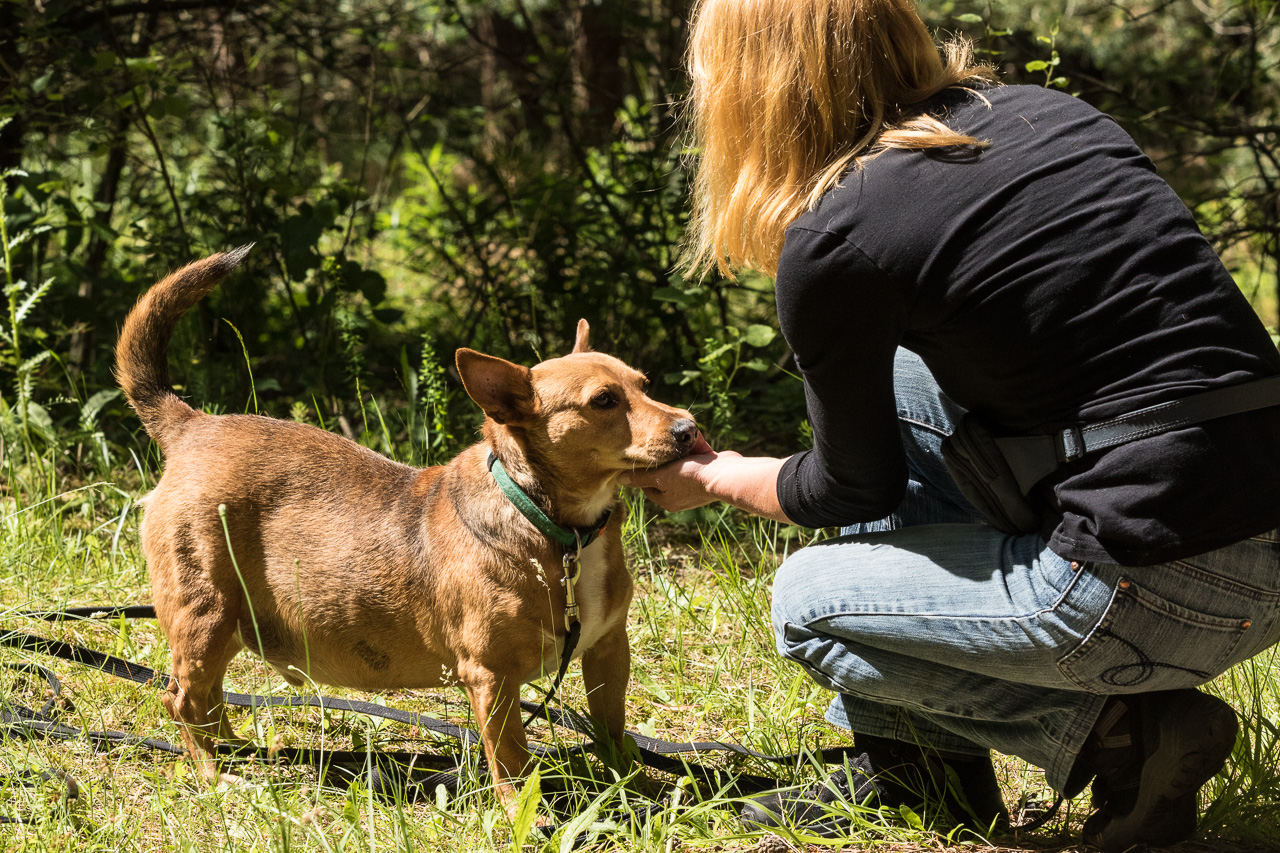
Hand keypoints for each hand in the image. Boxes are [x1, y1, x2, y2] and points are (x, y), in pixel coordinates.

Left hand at [619, 444, 792, 522]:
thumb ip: (641, 477)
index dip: (644, 465)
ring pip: (679, 463)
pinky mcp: (708, 472)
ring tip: (678, 438)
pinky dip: (693, 449)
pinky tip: (692, 439)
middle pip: (663, 472)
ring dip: (678, 451)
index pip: (647, 482)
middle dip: (663, 456)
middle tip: (660, 440)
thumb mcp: (661, 476)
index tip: (641, 449)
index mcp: (667, 500)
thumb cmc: (692, 476)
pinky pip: (695, 459)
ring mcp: (696, 484)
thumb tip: (619, 480)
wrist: (727, 474)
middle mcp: (680, 495)